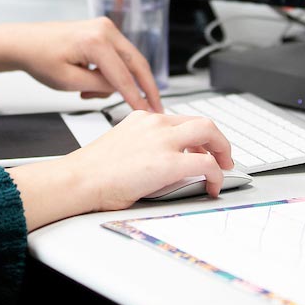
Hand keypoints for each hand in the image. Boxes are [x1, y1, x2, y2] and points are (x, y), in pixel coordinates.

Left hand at [0, 18, 162, 112]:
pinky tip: (90, 82)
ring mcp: (104, 27)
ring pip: (128, 61)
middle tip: (154, 108)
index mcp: (95, 41)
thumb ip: (99, 85)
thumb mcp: (69, 81)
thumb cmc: (39, 58)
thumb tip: (122, 88)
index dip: (138, 97)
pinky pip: (117, 55)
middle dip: (146, 88)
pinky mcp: (102, 31)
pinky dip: (112, 72)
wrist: (23, 42)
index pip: (125, 76)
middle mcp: (104, 29)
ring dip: (118, 82)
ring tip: (88, 93)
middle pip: (137, 63)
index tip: (148, 112)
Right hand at [8, 112, 232, 228]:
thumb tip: (163, 160)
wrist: (80, 179)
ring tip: (224, 168)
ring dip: (223, 151)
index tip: (203, 148)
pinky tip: (212, 186)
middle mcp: (155, 123)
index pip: (182, 119)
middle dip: (218, 140)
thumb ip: (145, 144)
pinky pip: (207, 164)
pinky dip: (216, 175)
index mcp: (143, 118)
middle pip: (202, 121)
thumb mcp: (122, 144)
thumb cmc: (93, 170)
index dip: (198, 136)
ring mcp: (164, 141)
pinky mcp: (169, 162)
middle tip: (223, 156)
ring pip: (210, 133)